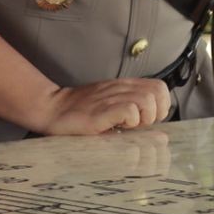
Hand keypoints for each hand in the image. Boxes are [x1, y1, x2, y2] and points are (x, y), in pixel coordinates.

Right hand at [35, 78, 172, 135]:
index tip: (149, 119)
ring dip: (144, 117)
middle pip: (157, 93)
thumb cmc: (82, 111)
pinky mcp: (101, 111)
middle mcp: (121, 88)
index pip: (160, 87)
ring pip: (146, 100)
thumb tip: (156, 128)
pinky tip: (118, 127)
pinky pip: (129, 110)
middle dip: (155, 113)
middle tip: (140, 124)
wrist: (53, 108)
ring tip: (128, 126)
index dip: (161, 104)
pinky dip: (130, 121)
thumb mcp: (110, 103)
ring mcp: (111, 98)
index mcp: (125, 85)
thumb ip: (131, 107)